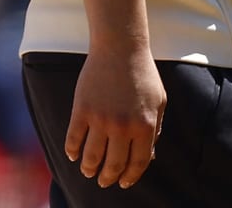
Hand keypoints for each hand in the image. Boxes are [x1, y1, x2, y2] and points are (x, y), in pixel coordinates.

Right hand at [65, 44, 165, 189]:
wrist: (119, 49)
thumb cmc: (142, 74)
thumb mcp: (159, 103)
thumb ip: (155, 130)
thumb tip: (148, 154)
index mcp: (145, 127)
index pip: (138, 163)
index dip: (130, 176)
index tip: (124, 183)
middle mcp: (123, 127)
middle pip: (114, 163)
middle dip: (109, 177)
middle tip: (104, 182)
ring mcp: (100, 118)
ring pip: (92, 154)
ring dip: (89, 168)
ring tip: (87, 172)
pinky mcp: (81, 108)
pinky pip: (74, 136)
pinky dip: (72, 149)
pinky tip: (72, 155)